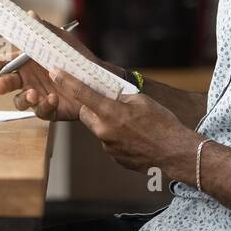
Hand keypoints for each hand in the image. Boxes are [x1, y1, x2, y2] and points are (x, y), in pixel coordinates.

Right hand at [0, 11, 100, 121]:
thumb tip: (30, 15)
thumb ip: (44, 30)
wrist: (97, 79)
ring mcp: (38, 95)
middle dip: (1, 84)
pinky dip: (44, 106)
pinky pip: (40, 111)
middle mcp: (29, 79)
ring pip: (20, 101)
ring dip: (23, 99)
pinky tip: (52, 99)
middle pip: (7, 83)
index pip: (5, 62)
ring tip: (33, 94)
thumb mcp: (61, 41)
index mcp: (27, 62)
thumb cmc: (77, 57)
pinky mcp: (49, 109)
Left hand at [47, 67, 200, 180]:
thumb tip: (111, 96)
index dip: (67, 82)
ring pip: (100, 129)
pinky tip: (136, 137)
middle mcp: (105, 131)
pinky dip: (118, 137)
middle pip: (87, 113)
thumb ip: (121, 97)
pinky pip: (110, 142)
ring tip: (133, 125)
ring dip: (109, 123)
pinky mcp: (114, 158)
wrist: (175, 153)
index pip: (82, 94)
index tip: (55, 73)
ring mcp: (108, 147)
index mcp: (111, 112)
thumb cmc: (163, 125)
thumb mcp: (142, 101)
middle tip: (111, 104)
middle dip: (93, 107)